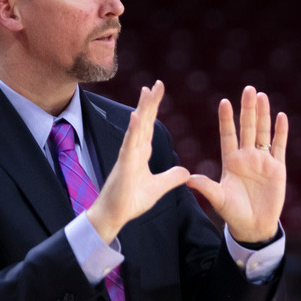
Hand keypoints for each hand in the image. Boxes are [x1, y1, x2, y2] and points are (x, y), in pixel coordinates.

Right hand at [86, 81, 191, 243]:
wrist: (114, 216)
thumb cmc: (130, 201)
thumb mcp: (158, 188)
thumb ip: (171, 178)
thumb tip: (186, 171)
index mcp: (141, 153)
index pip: (150, 126)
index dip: (154, 108)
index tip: (159, 90)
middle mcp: (133, 150)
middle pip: (144, 121)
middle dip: (150, 102)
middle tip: (157, 84)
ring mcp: (127, 156)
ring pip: (136, 128)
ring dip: (142, 110)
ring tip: (146, 92)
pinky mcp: (124, 166)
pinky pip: (129, 145)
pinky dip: (133, 130)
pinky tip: (136, 116)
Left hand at [186, 86, 286, 244]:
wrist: (254, 226)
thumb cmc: (233, 213)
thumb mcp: (218, 200)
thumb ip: (206, 187)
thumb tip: (188, 179)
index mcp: (231, 161)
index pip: (228, 135)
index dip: (226, 120)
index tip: (224, 102)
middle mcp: (246, 157)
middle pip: (247, 128)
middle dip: (248, 109)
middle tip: (248, 89)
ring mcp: (262, 161)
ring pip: (263, 133)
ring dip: (263, 115)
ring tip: (262, 96)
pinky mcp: (277, 168)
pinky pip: (279, 147)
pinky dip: (280, 132)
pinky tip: (281, 117)